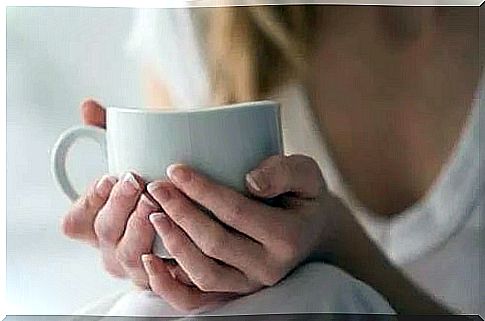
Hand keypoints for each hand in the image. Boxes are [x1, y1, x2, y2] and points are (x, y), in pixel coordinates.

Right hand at [61, 99, 191, 287]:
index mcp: (97, 223)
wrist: (195, 217)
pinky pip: (159, 280)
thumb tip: (87, 106)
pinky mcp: (162, 278)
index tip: (109, 176)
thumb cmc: (153, 185)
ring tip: (156, 204)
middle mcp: (112, 246)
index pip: (75, 221)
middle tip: (136, 181)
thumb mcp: (132, 158)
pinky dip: (165, 264)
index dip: (88, 200)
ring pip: (130, 256)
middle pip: (104, 233)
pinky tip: (177, 243)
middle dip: (118, 205)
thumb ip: (109, 134)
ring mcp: (136, 266)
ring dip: (140, 228)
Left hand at [142, 155, 346, 310]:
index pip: (236, 212)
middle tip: (157, 187)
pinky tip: (150, 260)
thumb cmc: (301, 196)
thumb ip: (284, 172)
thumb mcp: (305, 175)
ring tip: (153, 214)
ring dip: (173, 244)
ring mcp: (249, 285)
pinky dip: (168, 285)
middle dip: (180, 213)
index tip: (175, 170)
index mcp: (288, 238)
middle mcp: (268, 267)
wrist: (307, 230)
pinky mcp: (233, 293)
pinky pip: (195, 299)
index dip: (202, 191)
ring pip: (203, 274)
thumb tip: (251, 181)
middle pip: (214, 243)